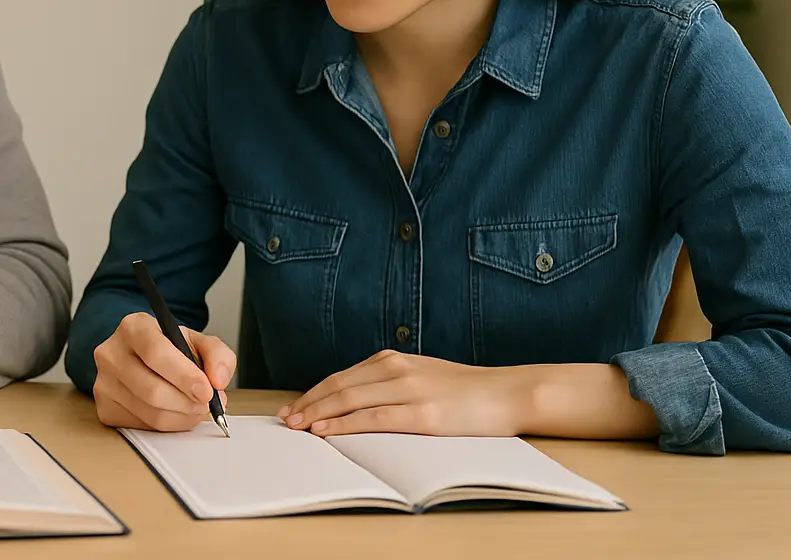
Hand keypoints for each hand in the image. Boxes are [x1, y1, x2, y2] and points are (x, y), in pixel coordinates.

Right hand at [91, 312, 233, 431]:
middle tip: (206, 404)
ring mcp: (104, 382)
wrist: (140, 357)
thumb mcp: (196, 341)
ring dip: (181, 416)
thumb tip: (218, 379)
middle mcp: (111, 353)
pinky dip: (168, 424)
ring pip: (149, 412)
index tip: (206, 390)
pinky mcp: (104, 408)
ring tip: (194, 407)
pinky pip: (142, 426)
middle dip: (187, 402)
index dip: (184, 376)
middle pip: (152, 389)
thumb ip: (217, 355)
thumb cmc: (169, 349)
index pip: (155, 353)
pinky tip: (175, 412)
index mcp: (133, 327)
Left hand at [278, 351, 528, 436]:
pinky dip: (345, 424)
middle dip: (306, 403)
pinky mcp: (422, 413)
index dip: (312, 393)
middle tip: (284, 419)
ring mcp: (408, 390)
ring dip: (318, 414)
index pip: (341, 377)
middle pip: (338, 386)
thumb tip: (356, 401)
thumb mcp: (421, 376)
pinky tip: (327, 431)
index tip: (292, 407)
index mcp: (392, 359)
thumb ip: (390, 383)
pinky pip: (373, 418)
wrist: (506, 393)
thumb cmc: (465, 391)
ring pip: (350, 400)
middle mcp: (395, 369)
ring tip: (296, 426)